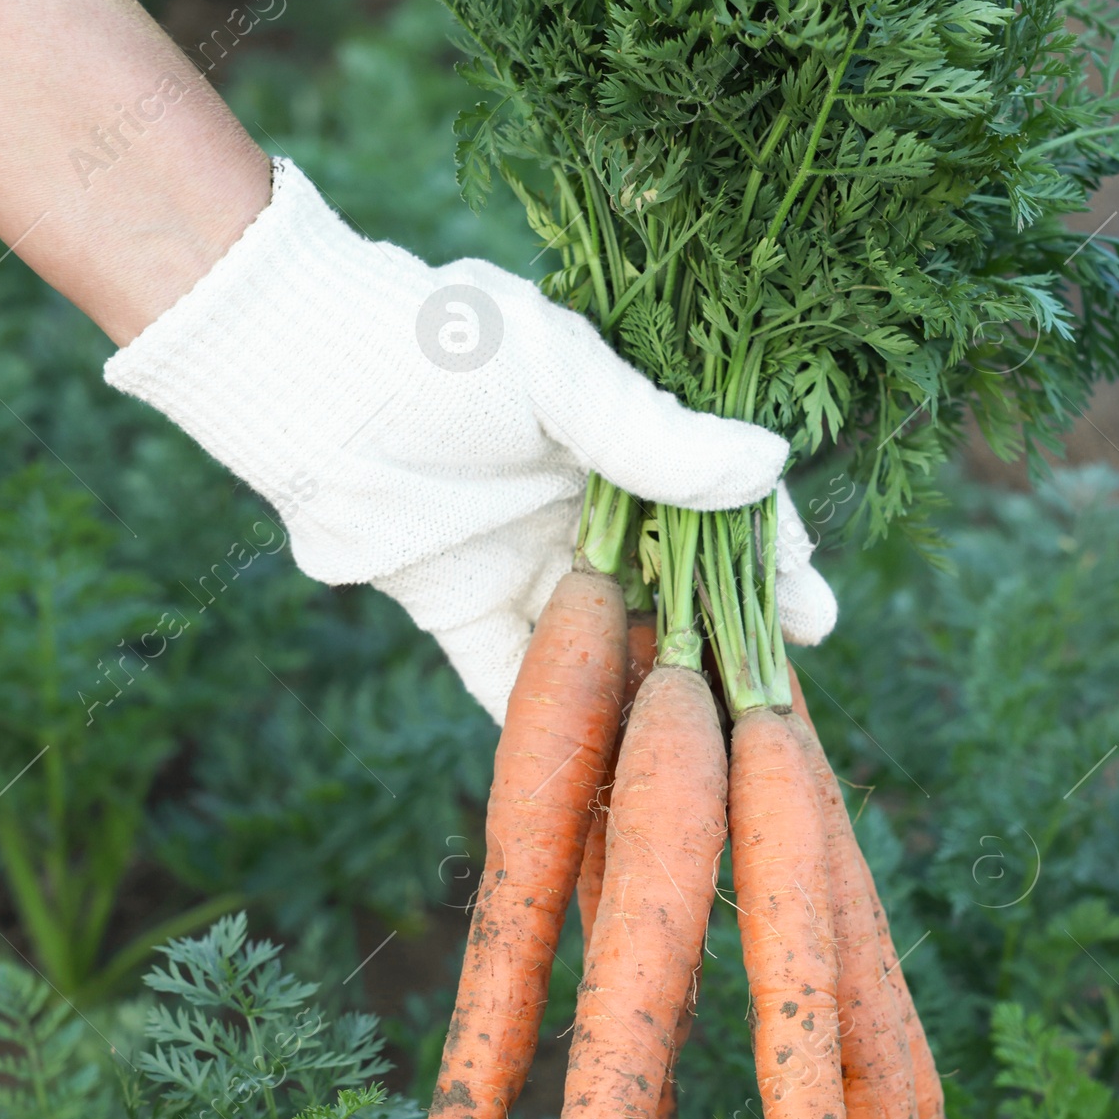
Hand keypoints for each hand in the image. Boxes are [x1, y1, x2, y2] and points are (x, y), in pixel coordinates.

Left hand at [104, 159, 835, 719]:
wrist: (305, 377)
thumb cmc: (442, 346)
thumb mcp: (562, 377)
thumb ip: (656, 436)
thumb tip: (771, 464)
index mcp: (611, 433)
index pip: (712, 502)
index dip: (767, 557)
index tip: (813, 610)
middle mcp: (574, 501)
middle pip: (672, 583)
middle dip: (728, 637)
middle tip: (783, 693)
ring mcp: (519, 557)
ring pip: (605, 636)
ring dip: (652, 688)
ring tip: (713, 744)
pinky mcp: (458, 606)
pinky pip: (516, 678)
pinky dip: (557, 722)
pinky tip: (604, 773)